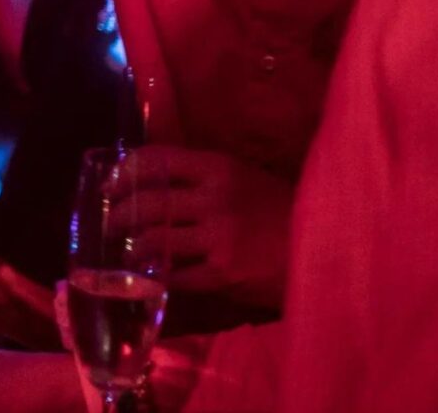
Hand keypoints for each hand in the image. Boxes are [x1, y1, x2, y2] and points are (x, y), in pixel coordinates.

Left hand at [120, 144, 293, 306]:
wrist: (327, 247)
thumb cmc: (283, 211)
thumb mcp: (245, 179)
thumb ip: (203, 179)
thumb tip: (152, 184)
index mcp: (218, 168)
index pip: (156, 160)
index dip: (124, 172)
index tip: (110, 185)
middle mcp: (214, 197)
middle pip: (146, 203)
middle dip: (119, 216)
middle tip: (110, 225)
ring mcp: (219, 236)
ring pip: (154, 241)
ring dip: (134, 249)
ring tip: (128, 254)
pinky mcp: (224, 272)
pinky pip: (177, 275)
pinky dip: (161, 277)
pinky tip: (156, 278)